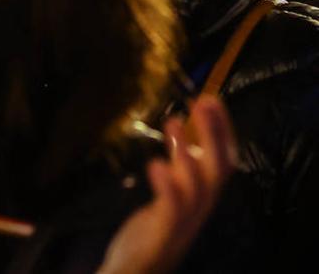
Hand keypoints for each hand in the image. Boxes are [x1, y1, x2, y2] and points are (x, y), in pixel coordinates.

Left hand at [98, 96, 234, 273]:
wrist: (135, 272)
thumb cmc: (152, 233)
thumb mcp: (168, 196)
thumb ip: (177, 171)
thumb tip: (182, 137)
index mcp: (200, 197)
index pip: (221, 161)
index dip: (221, 132)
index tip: (211, 99)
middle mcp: (198, 208)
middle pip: (217, 170)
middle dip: (215, 135)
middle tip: (205, 100)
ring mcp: (183, 222)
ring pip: (199, 189)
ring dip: (188, 154)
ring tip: (175, 122)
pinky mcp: (163, 233)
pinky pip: (172, 209)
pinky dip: (168, 185)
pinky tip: (156, 164)